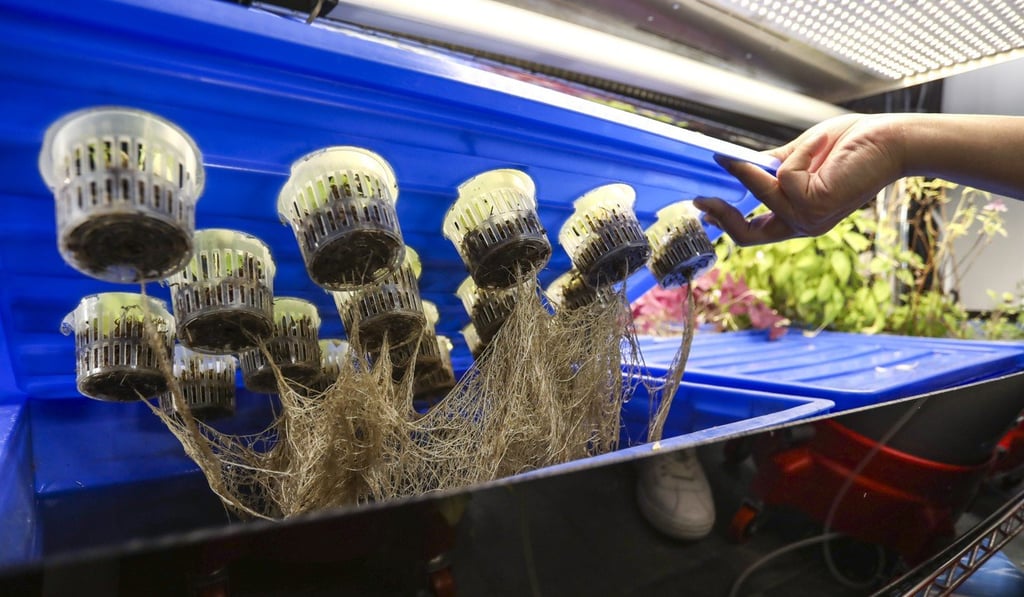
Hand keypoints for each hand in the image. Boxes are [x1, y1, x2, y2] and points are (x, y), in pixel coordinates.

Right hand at [694, 114, 905, 245]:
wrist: (891, 139)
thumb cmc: (851, 145)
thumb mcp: (799, 157)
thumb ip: (769, 166)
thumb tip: (734, 164)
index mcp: (797, 218)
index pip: (752, 233)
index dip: (725, 223)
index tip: (704, 207)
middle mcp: (802, 226)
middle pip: (747, 236)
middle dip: (722, 217)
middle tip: (701, 199)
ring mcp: (808, 219)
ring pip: (763, 194)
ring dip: (766, 165)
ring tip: (795, 146)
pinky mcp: (814, 204)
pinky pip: (783, 176)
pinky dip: (797, 155)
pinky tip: (820, 148)